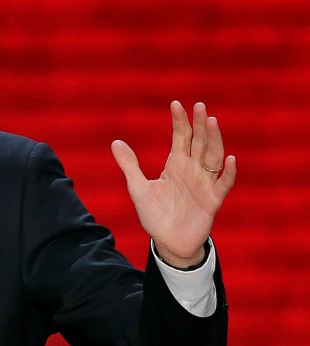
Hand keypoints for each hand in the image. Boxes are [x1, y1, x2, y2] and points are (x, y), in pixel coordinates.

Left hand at [111, 101, 236, 267]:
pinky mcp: (213, 200)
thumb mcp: (138, 188)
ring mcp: (205, 183)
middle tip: (200, 106)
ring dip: (214, 140)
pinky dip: (229, 172)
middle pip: (199, 142)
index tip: (176, 104)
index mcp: (175, 164)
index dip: (179, 121)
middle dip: (200, 124)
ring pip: (213, 157)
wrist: (167, 242)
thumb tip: (115, 142)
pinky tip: (230, 159)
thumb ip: (129, 165)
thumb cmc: (155, 214)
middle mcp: (193, 169)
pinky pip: (224, 183)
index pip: (181, 137)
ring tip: (212, 122)